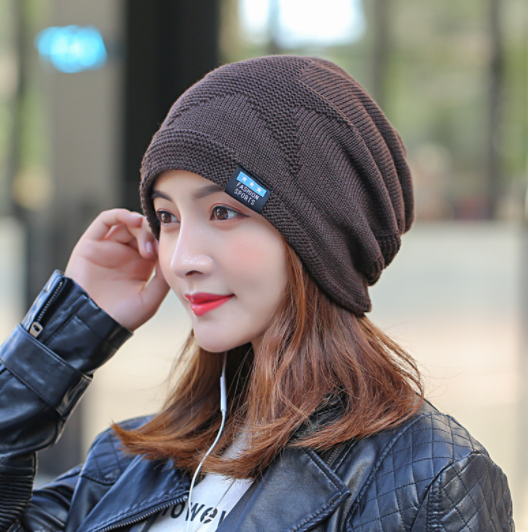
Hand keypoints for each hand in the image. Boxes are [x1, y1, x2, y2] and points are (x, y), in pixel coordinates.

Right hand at [65, 209, 169, 330]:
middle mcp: (125, 255)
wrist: (93, 325)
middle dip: (151, 234)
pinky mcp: (90, 245)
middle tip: (152, 251)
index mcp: (141, 266)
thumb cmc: (122, 317)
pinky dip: (119, 215)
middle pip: (142, 230)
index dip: (162, 240)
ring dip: (139, 225)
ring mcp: (108, 248)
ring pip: (126, 224)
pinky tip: (133, 220)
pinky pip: (104, 221)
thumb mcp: (151, 298)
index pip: (155, 242)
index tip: (167, 249)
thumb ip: (163, 278)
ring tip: (144, 235)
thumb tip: (172, 257)